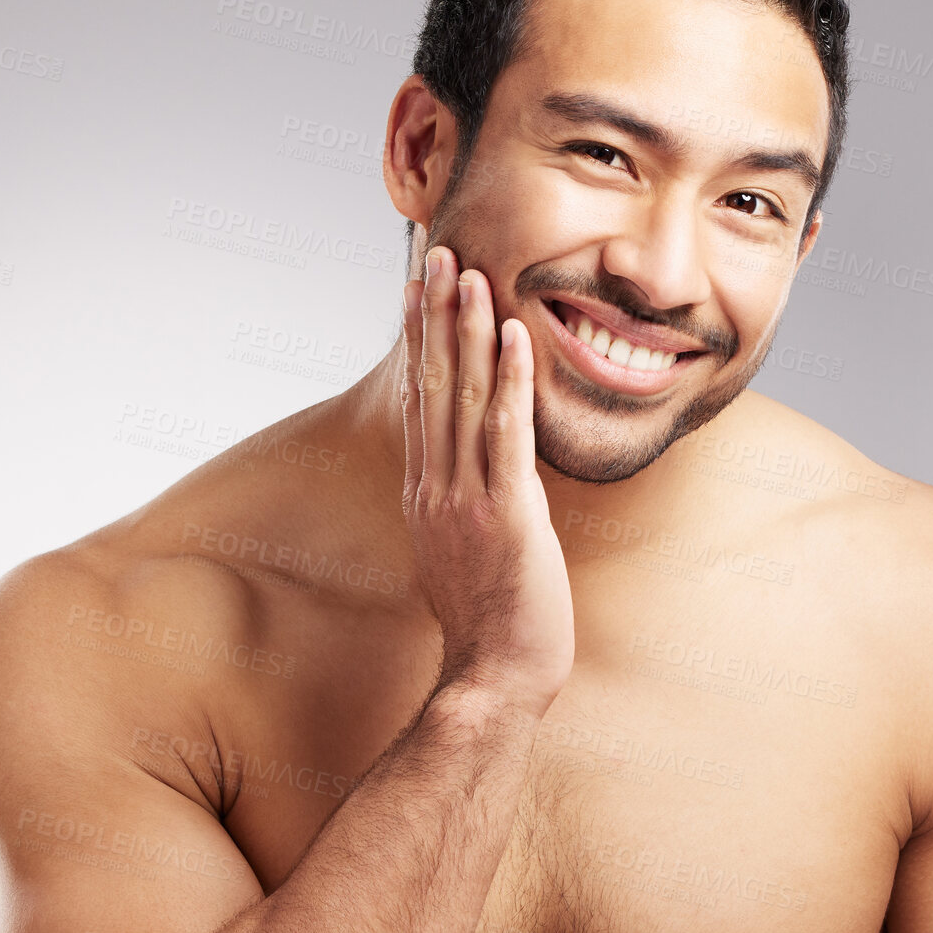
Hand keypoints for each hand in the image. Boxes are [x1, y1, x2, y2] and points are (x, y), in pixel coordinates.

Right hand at [400, 246, 574, 716]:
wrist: (495, 678)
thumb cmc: (487, 624)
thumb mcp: (462, 553)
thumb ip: (460, 508)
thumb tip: (471, 479)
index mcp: (426, 493)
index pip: (420, 399)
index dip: (420, 338)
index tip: (418, 289)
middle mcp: (436, 486)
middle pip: (432, 383)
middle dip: (433, 313)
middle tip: (434, 253)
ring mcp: (466, 498)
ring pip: (463, 397)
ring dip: (467, 329)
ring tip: (468, 271)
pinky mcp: (507, 513)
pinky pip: (506, 435)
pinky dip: (511, 380)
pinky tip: (514, 334)